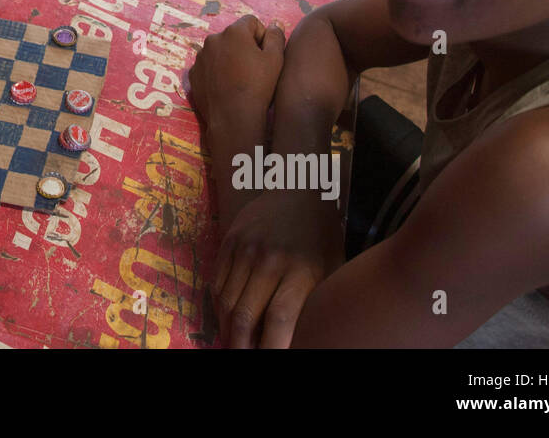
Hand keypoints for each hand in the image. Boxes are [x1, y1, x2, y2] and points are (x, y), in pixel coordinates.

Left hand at [191, 14, 285, 122]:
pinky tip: (226, 87)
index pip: (251, 22)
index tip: (264, 55)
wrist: (233, 117)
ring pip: (220, 51)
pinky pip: (208, 66)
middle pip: (233, 36)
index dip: (261, 37)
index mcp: (233, 32)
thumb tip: (272, 26)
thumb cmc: (258, 86)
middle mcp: (213, 39)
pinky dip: (217, 72)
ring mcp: (200, 57)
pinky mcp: (193, 73)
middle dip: (244, 47)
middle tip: (254, 69)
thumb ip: (276, 36)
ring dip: (229, 59)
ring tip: (239, 80)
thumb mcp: (276, 59)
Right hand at [212, 190, 343, 347]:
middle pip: (246, 314)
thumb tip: (300, 338)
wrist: (299, 187)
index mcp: (301, 269)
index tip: (268, 360)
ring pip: (226, 301)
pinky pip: (216, 282)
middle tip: (243, 357)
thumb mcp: (332, 268)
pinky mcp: (228, 241)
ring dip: (227, 329)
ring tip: (233, 343)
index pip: (279, 318)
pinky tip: (226, 319)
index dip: (271, 347)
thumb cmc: (322, 235)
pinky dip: (218, 306)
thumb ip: (314, 301)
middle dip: (241, 345)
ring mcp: (245, 248)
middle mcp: (269, 259)